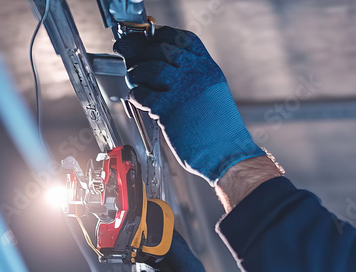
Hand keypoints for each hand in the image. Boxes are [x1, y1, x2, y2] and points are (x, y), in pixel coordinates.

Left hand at [114, 27, 264, 183]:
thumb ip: (191, 78)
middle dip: (139, 50)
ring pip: (148, 68)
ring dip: (135, 73)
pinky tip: (138, 99)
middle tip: (128, 53)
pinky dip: (136, 94)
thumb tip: (160, 66)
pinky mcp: (169, 109)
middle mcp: (196, 75)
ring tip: (134, 79)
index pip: (181, 39)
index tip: (148, 37)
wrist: (227, 154)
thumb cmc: (219, 130)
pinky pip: (143, 94)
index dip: (160, 35)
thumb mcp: (212, 93)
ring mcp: (182, 90)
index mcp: (208, 69)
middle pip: (160, 49)